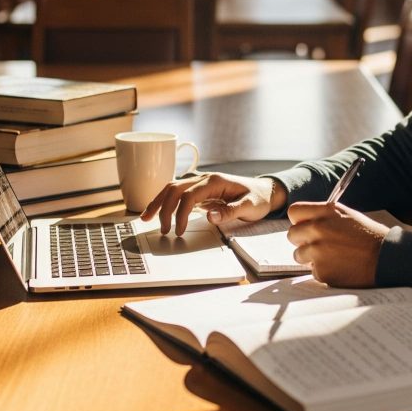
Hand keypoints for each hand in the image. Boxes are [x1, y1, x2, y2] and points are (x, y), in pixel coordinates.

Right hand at [141, 173, 287, 235]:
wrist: (266, 190)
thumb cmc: (258, 198)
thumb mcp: (249, 207)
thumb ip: (230, 211)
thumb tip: (209, 217)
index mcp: (215, 182)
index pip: (189, 196)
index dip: (180, 214)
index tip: (178, 231)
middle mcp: (205, 179)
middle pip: (175, 189)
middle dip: (163, 208)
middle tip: (162, 229)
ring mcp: (201, 183)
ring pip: (173, 188)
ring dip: (158, 202)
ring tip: (146, 218)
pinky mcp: (200, 190)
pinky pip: (178, 193)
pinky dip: (165, 201)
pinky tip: (157, 211)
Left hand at [286, 202, 389, 286]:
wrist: (386, 258)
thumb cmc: (369, 236)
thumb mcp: (347, 216)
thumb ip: (324, 217)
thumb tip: (305, 223)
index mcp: (326, 212)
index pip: (294, 212)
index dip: (299, 220)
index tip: (306, 226)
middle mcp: (318, 229)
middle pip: (292, 234)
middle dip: (302, 240)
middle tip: (318, 245)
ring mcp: (318, 251)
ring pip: (298, 255)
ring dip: (310, 258)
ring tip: (331, 257)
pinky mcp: (321, 271)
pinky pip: (312, 271)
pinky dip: (323, 271)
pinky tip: (339, 267)